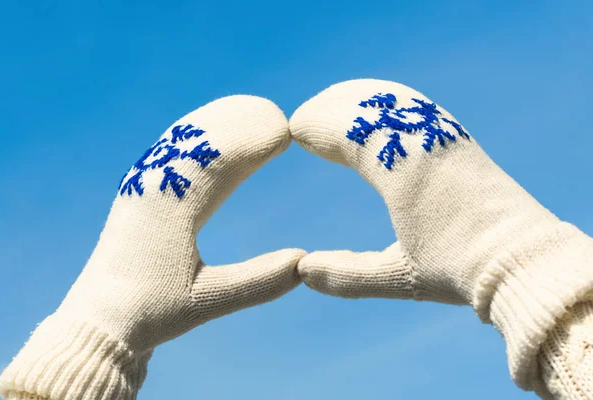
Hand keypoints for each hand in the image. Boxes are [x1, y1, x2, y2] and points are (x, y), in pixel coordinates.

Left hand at [0, 95, 305, 399]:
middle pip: (201, 138)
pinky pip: (172, 149)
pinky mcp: (140, 191)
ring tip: (253, 112)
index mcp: (170, 207)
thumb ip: (257, 282)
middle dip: (241, 123)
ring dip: (219, 122)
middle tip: (277, 116)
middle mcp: (153, 185)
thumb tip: (304, 261)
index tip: (286, 131)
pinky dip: (200, 135)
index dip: (253, 140)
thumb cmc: (151, 312)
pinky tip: (215, 132)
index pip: (218, 159)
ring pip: (184, 138)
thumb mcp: (208, 301)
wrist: (99, 319)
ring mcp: (143, 184)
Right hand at [289, 79, 592, 396]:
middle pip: (368, 105)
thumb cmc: (462, 269)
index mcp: (405, 171)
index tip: (292, 131)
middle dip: (330, 108)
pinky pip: (415, 105)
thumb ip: (347, 275)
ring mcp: (446, 135)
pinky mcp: (459, 139)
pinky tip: (376, 116)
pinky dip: (386, 104)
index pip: (349, 131)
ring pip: (394, 99)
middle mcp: (426, 142)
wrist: (524, 260)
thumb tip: (301, 270)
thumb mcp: (400, 276)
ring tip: (332, 110)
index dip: (316, 127)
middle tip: (304, 120)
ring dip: (358, 100)